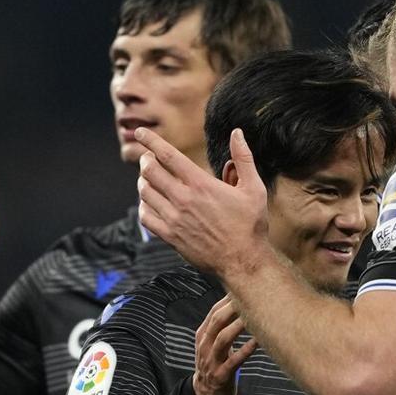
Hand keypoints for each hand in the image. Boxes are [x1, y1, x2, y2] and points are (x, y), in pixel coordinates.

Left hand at [136, 128, 270, 275]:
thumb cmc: (250, 225)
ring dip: (143, 181)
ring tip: (148, 179)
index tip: (141, 133)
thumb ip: (244, 158)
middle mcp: (183, 199)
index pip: (167, 155)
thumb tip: (237, 133)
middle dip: (146, 160)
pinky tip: (150, 203)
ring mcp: (174, 219)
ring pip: (144, 193)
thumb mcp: (254, 188)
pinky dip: (143, 206)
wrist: (243, 261)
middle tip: (149, 158)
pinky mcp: (170, 236)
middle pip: (150, 171)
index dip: (150, 140)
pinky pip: (145, 217)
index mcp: (201, 184)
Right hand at [192, 295, 257, 394]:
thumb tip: (242, 304)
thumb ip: (223, 326)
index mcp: (203, 336)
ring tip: (254, 316)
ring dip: (239, 326)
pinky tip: (257, 342)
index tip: (245, 287)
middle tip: (252, 296)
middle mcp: (205, 346)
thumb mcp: (213, 344)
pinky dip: (245, 350)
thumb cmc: (216, 364)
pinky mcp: (221, 376)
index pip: (214, 312)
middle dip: (233, 308)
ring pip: (223, 339)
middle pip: (217, 321)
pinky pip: (233, 361)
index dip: (228, 299)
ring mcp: (212, 361)